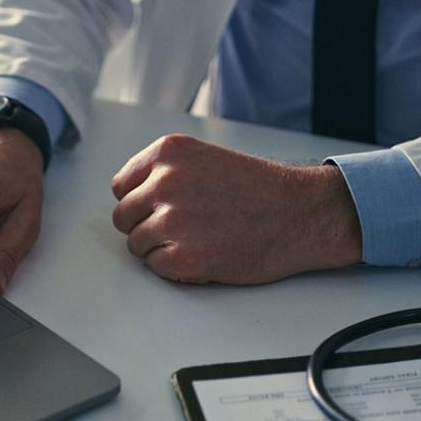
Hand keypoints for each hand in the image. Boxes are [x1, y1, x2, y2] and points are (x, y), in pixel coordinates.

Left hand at [110, 134, 361, 283]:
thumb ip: (167, 173)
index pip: (121, 186)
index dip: (140, 203)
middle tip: (180, 230)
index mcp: (168, 152)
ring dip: (160, 249)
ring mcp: (172, 220)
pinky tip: (201, 256)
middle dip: (146, 227)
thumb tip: (135, 199)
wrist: (299, 213)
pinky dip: (175, 268)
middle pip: (125, 217)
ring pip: (137, 245)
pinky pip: (155, 267)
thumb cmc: (259, 190)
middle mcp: (164, 182)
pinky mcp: (183, 256)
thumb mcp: (205, 159)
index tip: (159, 210)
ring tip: (195, 242)